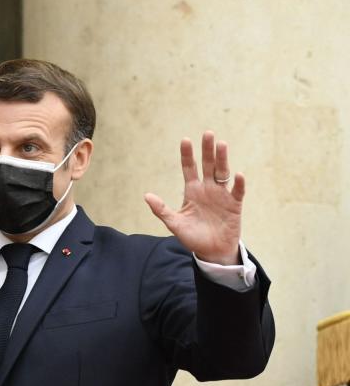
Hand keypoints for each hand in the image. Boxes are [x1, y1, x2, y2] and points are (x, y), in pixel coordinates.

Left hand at [144, 131, 244, 264]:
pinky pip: (237, 191)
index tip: (185, 140)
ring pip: (223, 173)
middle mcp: (208, 189)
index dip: (187, 155)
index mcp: (192, 191)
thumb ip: (162, 210)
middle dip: (207, 150)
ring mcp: (222, 195)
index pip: (189, 168)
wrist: (212, 252)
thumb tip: (146, 195)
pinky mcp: (234, 205)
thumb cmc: (193, 237)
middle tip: (207, 133)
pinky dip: (238, 183)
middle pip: (208, 165)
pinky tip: (237, 174)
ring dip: (223, 159)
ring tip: (222, 144)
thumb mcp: (174, 224)